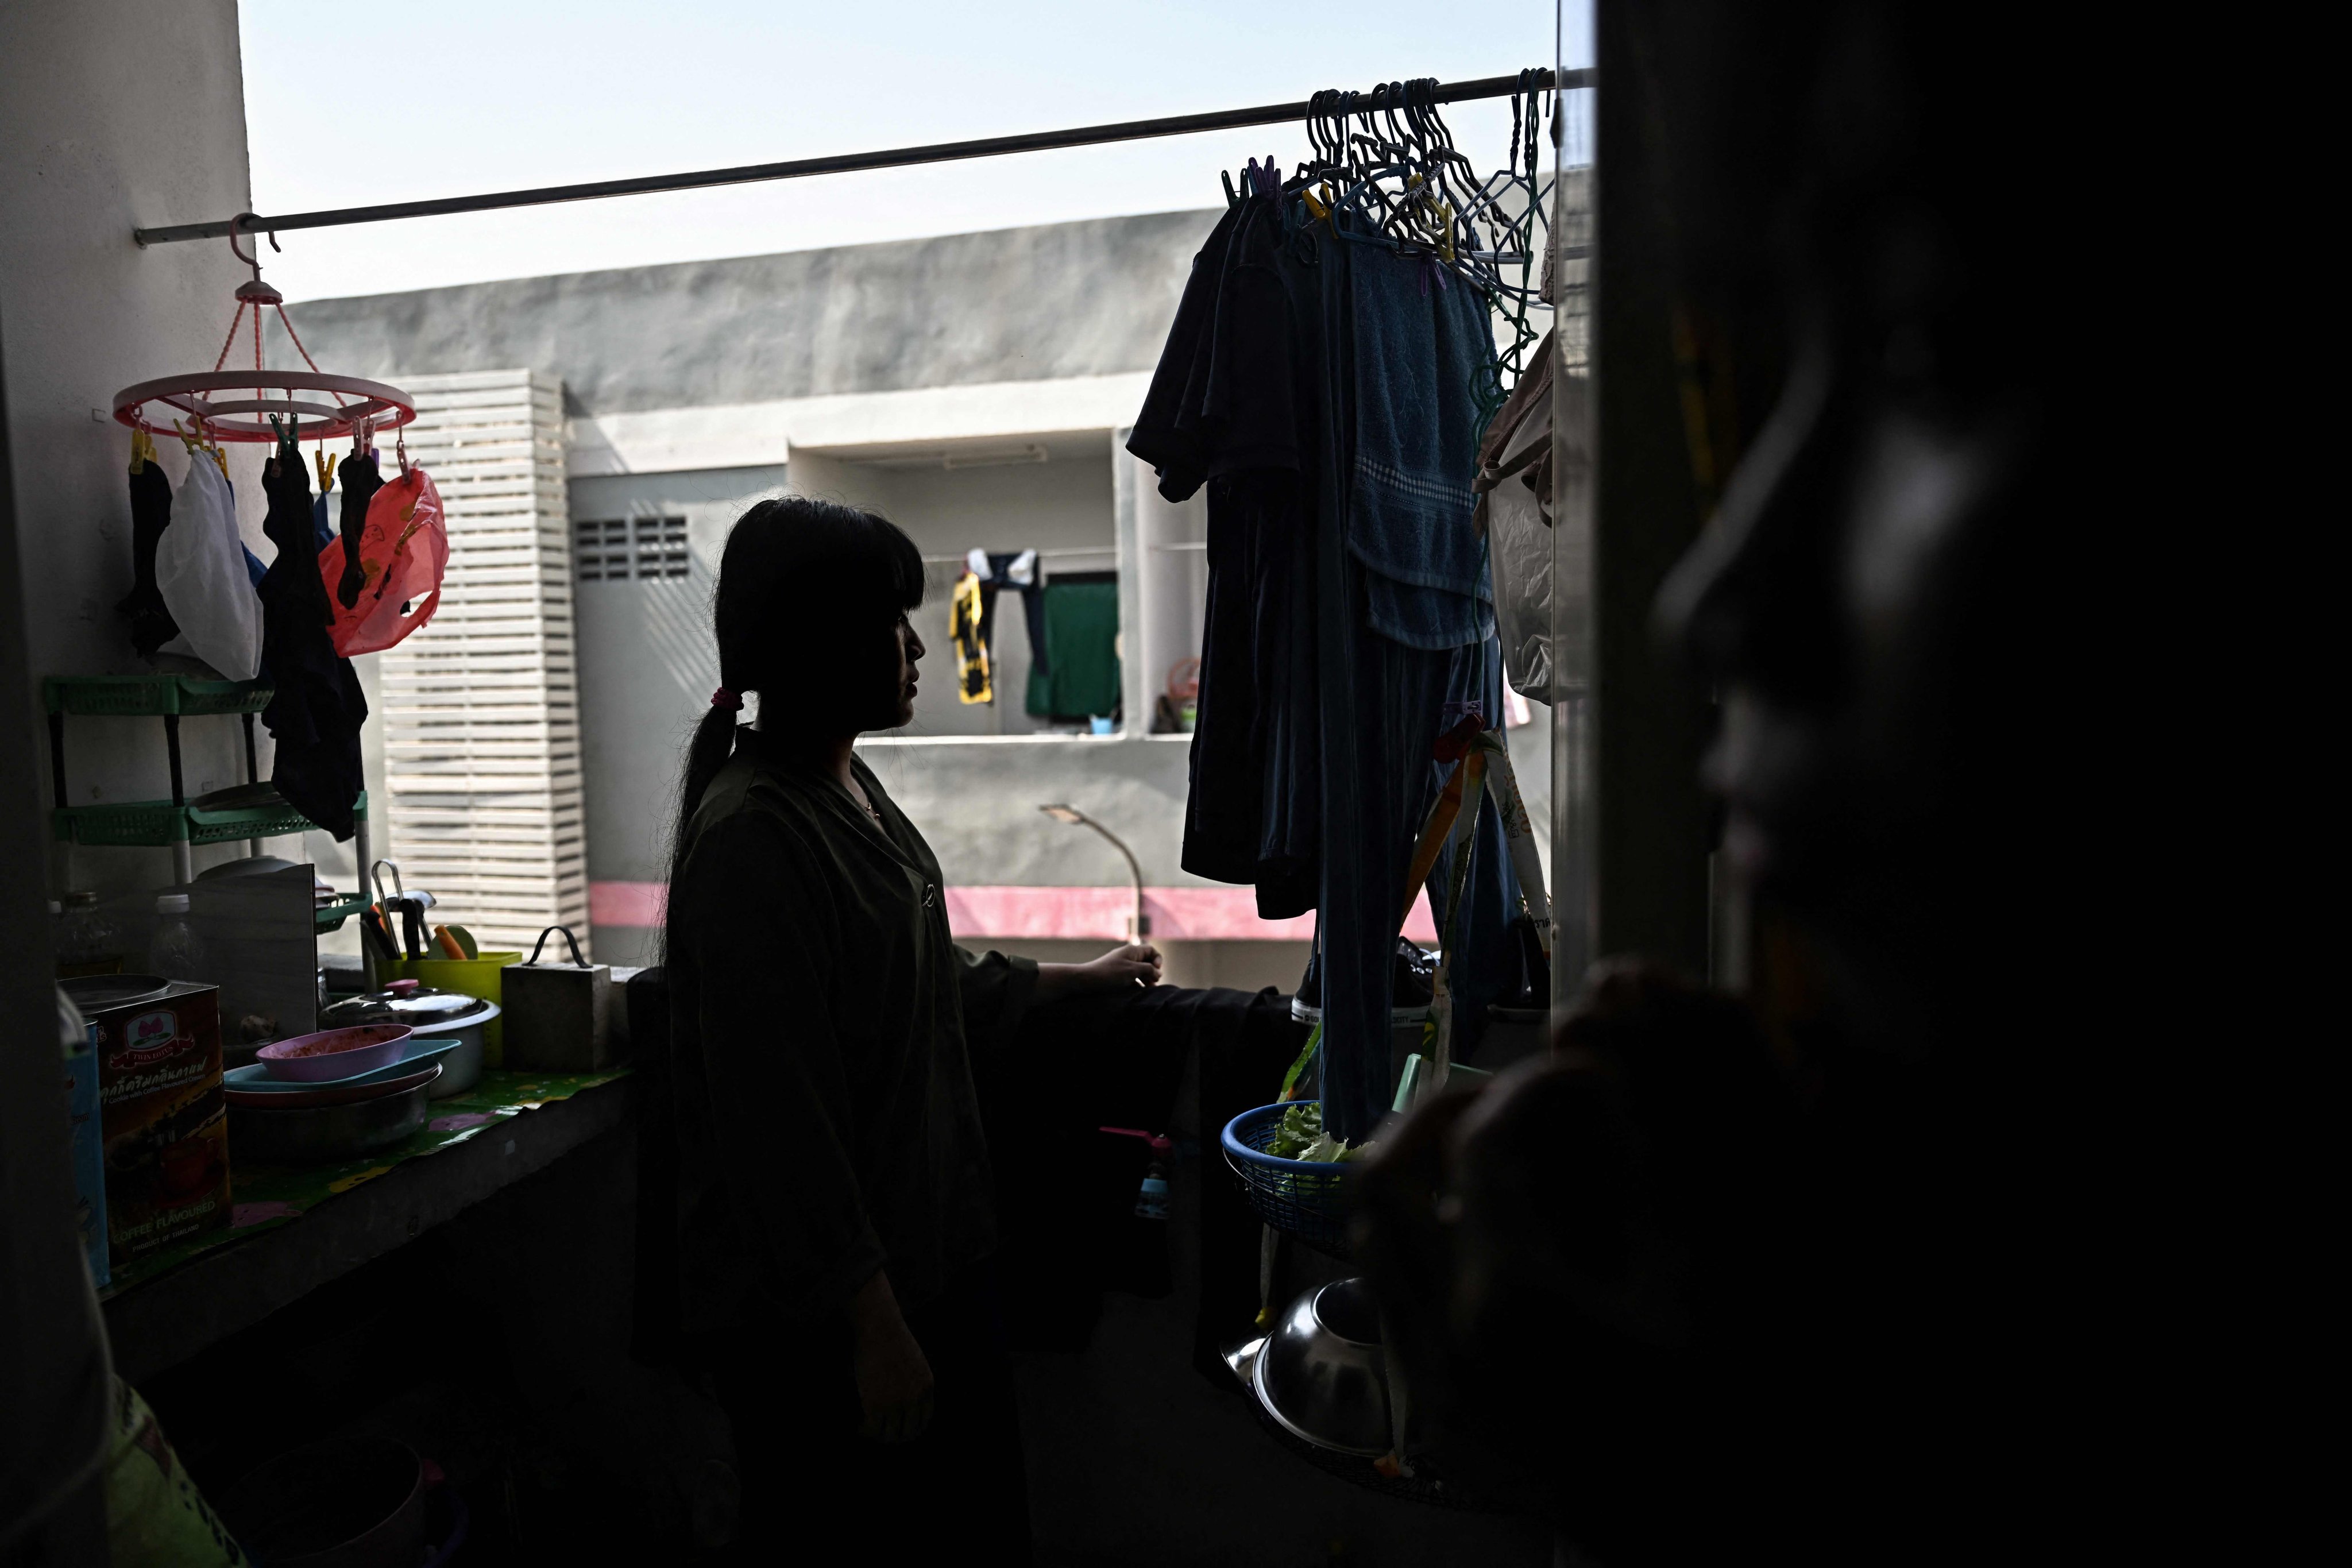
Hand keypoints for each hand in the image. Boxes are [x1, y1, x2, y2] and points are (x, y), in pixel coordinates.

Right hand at [848, 1271, 933, 1442]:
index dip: (911, 1427)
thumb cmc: (891, 1338)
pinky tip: (859, 1426)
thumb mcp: (914, 1360)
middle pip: (909, 1433)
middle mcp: (915, 1399)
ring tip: (868, 1429)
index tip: (898, 1427)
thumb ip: (914, 1380)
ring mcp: (896, 1403)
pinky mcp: (875, 1405)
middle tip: (881, 1431)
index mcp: (927, 1387)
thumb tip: (901, 1395)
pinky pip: (872, 1430)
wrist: (879, 1327)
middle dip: (895, 1435)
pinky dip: (865, 1432)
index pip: (924, 1420)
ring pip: (890, 1436)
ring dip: (879, 1436)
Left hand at [1039, 942, 1162, 1000]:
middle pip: (1146, 962)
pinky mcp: (1117, 977)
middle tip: (1152, 983)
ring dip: (1146, 980)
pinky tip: (1137, 993)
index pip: (1151, 951)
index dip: (1157, 959)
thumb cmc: (1109, 974)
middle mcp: (1128, 957)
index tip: (1156, 970)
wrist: (1086, 981)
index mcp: (1132, 951)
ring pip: (1139, 972)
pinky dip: (1136, 985)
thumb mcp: (1132, 970)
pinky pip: (1131, 979)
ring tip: (1148, 990)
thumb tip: (1158, 972)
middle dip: (1152, 972)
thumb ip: (1148, 969)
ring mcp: (1122, 967)